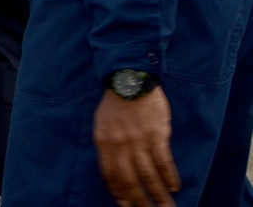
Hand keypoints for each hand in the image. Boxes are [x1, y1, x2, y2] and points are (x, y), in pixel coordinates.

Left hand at [94, 87, 179, 206]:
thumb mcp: (102, 123)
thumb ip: (108, 144)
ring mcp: (138, 141)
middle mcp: (120, 145)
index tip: (124, 204)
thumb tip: (113, 165)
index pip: (109, 174)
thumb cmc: (115, 102)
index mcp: (104, 142)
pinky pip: (163, 162)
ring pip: (148, 175)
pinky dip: (169, 176)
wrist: (130, 80)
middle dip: (139, 200)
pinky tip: (173, 186)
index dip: (118, 192)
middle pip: (129, 180)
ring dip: (157, 194)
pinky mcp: (156, 135)